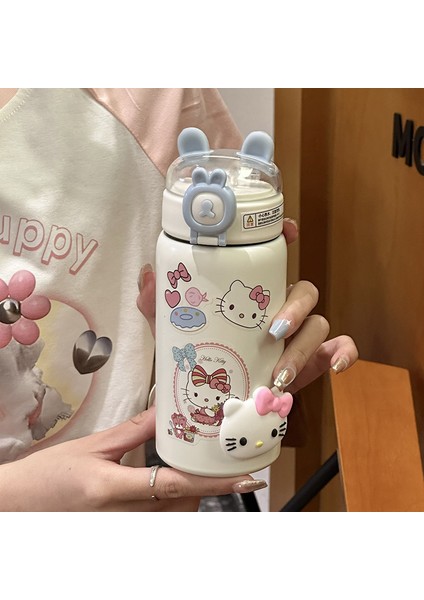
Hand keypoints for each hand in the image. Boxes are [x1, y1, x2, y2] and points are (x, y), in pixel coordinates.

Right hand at [0, 406, 265, 511]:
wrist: (17, 507)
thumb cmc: (46, 476)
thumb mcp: (90, 447)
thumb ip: (132, 432)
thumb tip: (165, 412)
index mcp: (111, 487)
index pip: (174, 485)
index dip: (214, 483)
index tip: (245, 479)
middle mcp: (120, 514)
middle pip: (180, 504)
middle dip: (202, 485)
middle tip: (214, 463)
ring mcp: (120, 527)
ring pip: (171, 515)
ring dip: (187, 494)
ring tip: (188, 469)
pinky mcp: (118, 530)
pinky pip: (155, 520)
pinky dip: (169, 503)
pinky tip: (165, 483)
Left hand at [138, 218, 357, 392]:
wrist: (214, 401)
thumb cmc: (200, 356)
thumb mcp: (174, 331)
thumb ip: (157, 305)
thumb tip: (148, 276)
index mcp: (254, 293)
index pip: (275, 258)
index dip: (285, 238)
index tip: (287, 231)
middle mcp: (281, 308)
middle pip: (305, 290)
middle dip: (295, 306)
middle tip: (271, 330)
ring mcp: (300, 334)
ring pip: (319, 323)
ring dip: (304, 345)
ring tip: (279, 371)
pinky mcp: (315, 360)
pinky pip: (340, 349)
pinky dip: (344, 354)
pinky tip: (334, 368)